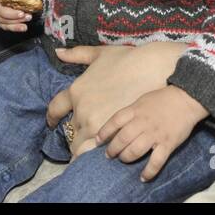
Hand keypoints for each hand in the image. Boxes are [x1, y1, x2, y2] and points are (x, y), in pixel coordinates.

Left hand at [45, 42, 185, 156]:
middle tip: (80, 140)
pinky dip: (113, 163)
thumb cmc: (130, 59)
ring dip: (90, 155)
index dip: (52, 119)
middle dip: (75, 140)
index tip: (53, 124)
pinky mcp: (120, 137)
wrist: (161, 67)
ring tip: (94, 154)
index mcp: (77, 93)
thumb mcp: (100, 53)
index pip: (55, 111)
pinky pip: (111, 158)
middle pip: (71, 137)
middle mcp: (86, 113)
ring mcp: (102, 128)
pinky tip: (116, 163)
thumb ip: (77, 54)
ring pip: (87, 152)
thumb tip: (57, 51)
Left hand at [96, 86, 208, 180]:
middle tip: (110, 155)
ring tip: (124, 160)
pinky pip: (156, 161)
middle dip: (113, 149)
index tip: (98, 141)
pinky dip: (149, 171)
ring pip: (135, 150)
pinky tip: (143, 177)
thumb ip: (130, 113)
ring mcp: (155, 134)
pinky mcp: (167, 144)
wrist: (186, 99)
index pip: (114, 121)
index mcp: (135, 110)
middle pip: (122, 139)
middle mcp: (143, 123)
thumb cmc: (162, 99)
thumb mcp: (142, 101)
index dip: (104, 132)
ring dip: (126, 158)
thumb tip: (118, 125)